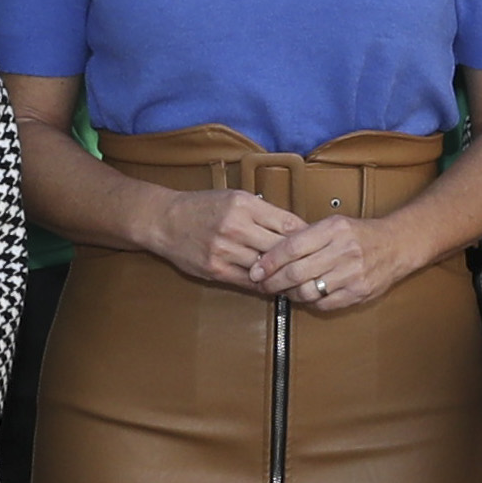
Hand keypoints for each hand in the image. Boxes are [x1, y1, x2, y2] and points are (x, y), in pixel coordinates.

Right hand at [151, 184, 306, 292]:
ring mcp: (225, 250)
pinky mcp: (216, 270)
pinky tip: (273, 284)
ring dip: (283, 275)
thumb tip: (296, 228)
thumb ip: (263, 212)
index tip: (316, 242)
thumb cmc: (202, 207)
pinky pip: (249, 282)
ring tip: (297, 278)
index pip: (287, 223)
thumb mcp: (234, 198)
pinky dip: (264, 284)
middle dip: (299, 258)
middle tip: (314, 265)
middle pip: (280, 248)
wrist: (165, 221)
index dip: (306, 236)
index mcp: (243, 205)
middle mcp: (235, 227)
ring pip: (266, 268)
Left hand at [254, 208, 418, 311]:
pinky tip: (304, 296)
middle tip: (263, 284)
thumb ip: (306, 237)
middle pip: (296, 272)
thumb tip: (271, 254)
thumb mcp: (333, 224)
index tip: (257, 269)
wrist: (397, 245)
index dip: (269, 261)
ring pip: (308, 291)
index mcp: (334, 229)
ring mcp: (352, 274)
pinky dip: (309, 302)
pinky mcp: (358, 292)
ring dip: (289, 294)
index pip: (292, 247)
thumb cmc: (361, 235)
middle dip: (273, 281)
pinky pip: (323, 303)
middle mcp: (344, 251)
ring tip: (282, 291)